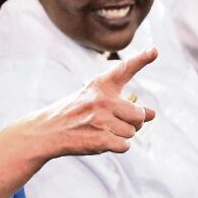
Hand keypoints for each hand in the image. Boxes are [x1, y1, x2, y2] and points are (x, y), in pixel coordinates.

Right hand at [33, 47, 157, 158]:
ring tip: (97, 131)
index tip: (154, 50)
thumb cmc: (71, 115)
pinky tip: (98, 141)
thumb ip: (124, 106)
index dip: (141, 59)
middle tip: (110, 123)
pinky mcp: (99, 140)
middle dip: (131, 123)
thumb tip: (153, 114)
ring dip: (119, 136)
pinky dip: (115, 147)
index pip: (123, 70)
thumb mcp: (94, 102)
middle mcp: (101, 100)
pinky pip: (124, 146)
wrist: (43, 133)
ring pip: (131, 132)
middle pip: (139, 115)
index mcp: (99, 86)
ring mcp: (100, 120)